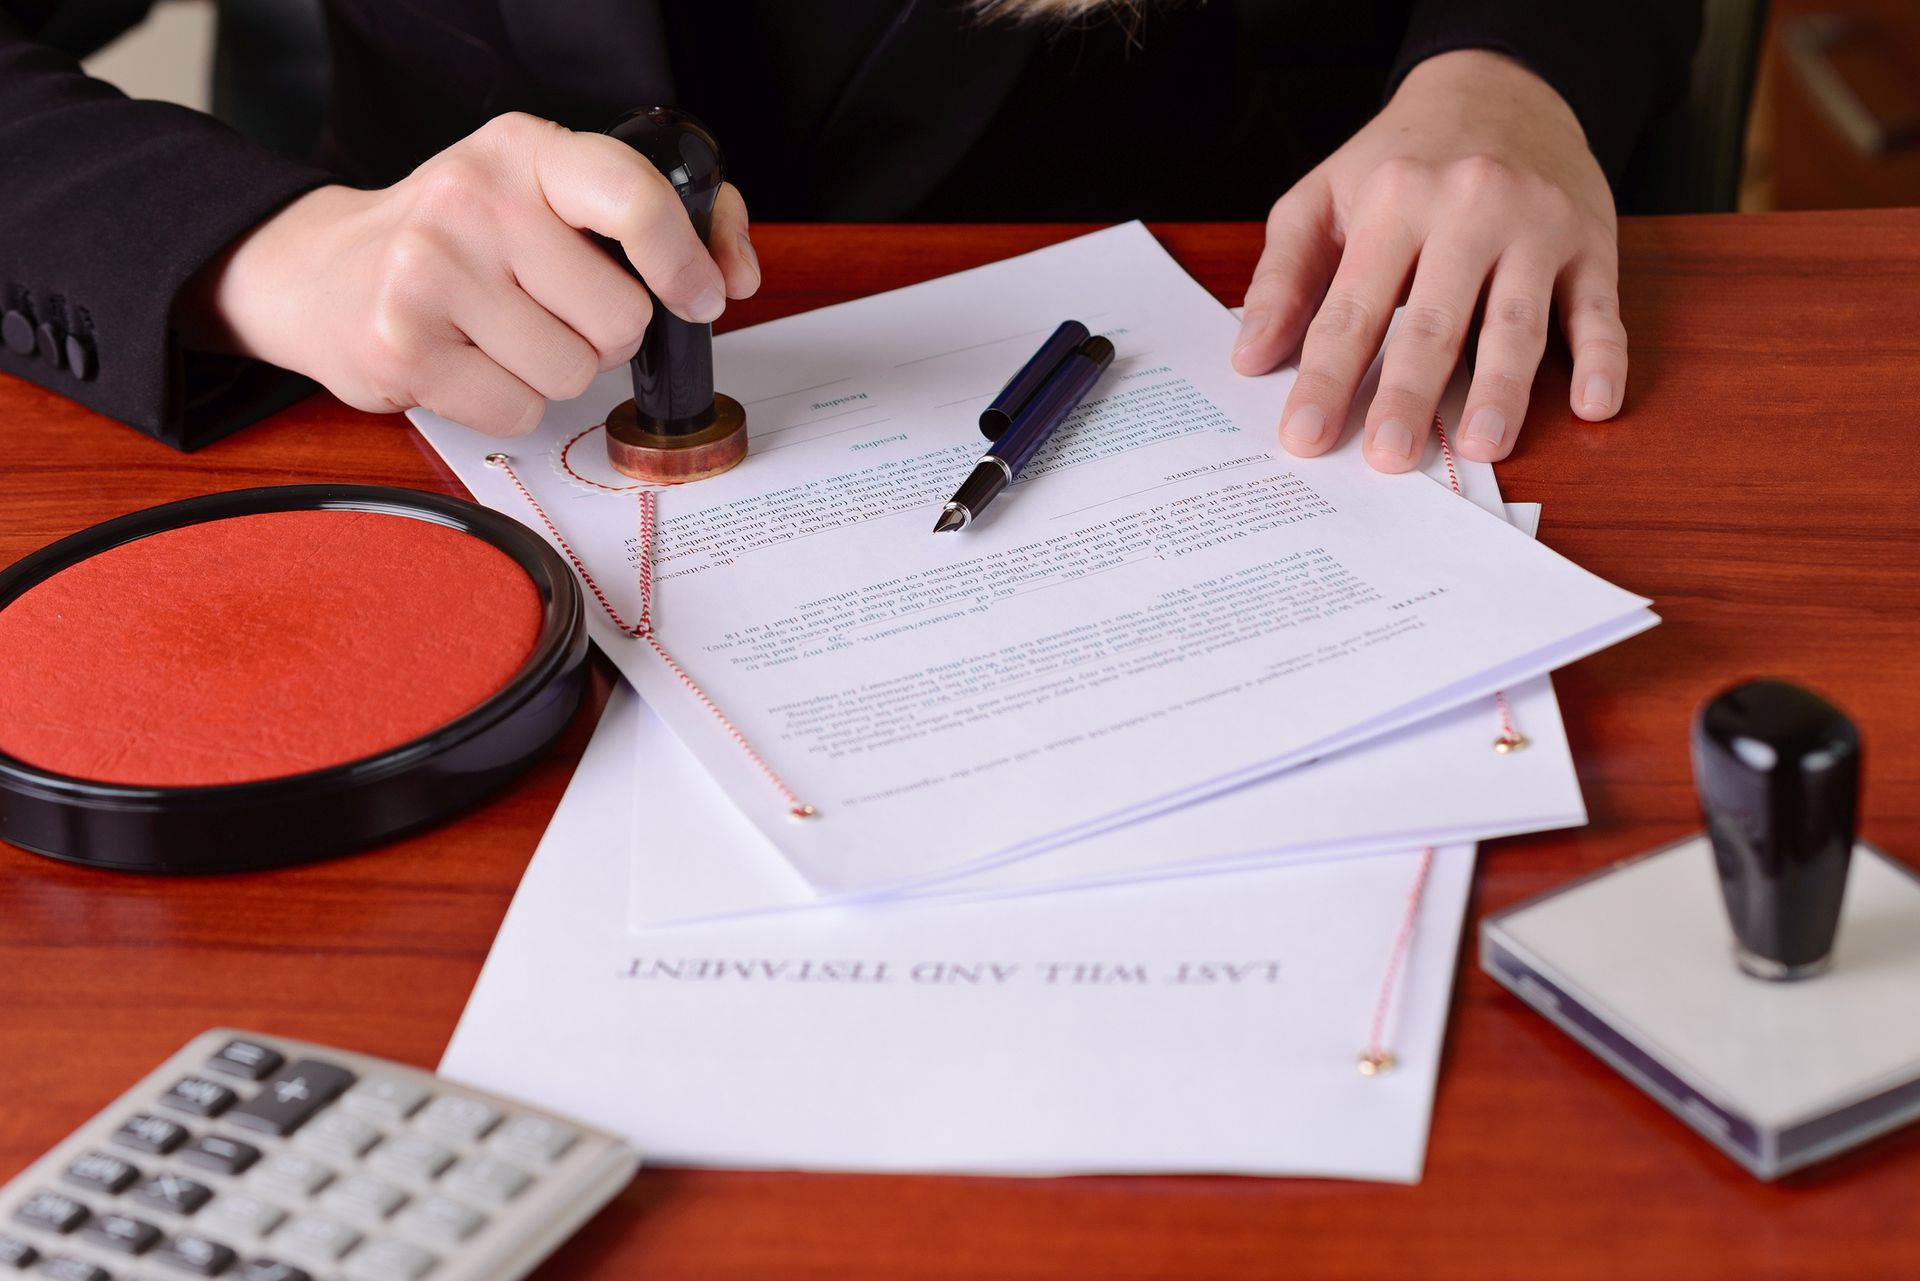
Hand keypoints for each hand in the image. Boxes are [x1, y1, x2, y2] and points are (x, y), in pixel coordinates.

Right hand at [187, 112, 760, 435]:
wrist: (321, 273)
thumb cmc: (460, 239)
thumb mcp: (546, 196)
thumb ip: (656, 220)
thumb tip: (735, 274)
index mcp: (525, 151)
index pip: (634, 195)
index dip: (686, 258)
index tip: (702, 294)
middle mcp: (473, 200)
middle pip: (619, 318)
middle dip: (603, 336)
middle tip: (549, 312)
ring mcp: (431, 272)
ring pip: (572, 375)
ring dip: (550, 373)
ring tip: (498, 335)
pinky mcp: (403, 347)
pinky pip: (518, 411)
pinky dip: (506, 404)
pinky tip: (466, 362)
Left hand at [1230, 49, 1625, 470]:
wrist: (1499, 85)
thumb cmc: (1399, 161)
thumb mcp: (1321, 197)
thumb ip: (1283, 277)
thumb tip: (1250, 359)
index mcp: (1393, 200)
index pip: (1352, 308)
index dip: (1328, 378)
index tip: (1305, 437)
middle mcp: (1469, 209)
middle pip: (1434, 321)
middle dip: (1409, 394)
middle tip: (1389, 459)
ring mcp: (1537, 226)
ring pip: (1516, 321)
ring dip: (1500, 390)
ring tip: (1479, 447)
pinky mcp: (1591, 242)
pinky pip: (1599, 308)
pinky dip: (1603, 358)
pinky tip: (1595, 406)